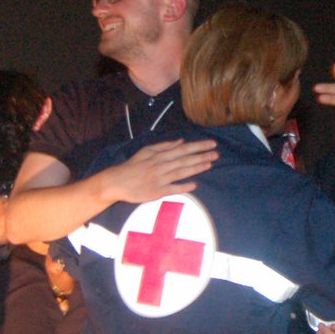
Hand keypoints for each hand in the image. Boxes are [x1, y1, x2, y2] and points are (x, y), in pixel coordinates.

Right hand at [97, 138, 218, 204]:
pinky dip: (183, 186)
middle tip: (216, 153)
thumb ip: (165, 146)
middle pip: (185, 160)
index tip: (211, 144)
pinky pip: (172, 189)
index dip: (198, 146)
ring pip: (181, 172)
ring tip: (209, 164)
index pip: (183, 149)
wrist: (118, 182)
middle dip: (202, 156)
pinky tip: (194, 185)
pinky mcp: (157, 192)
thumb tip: (182, 141)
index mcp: (160, 155)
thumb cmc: (133, 165)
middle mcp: (161, 166)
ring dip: (196, 168)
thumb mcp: (147, 151)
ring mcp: (160, 179)